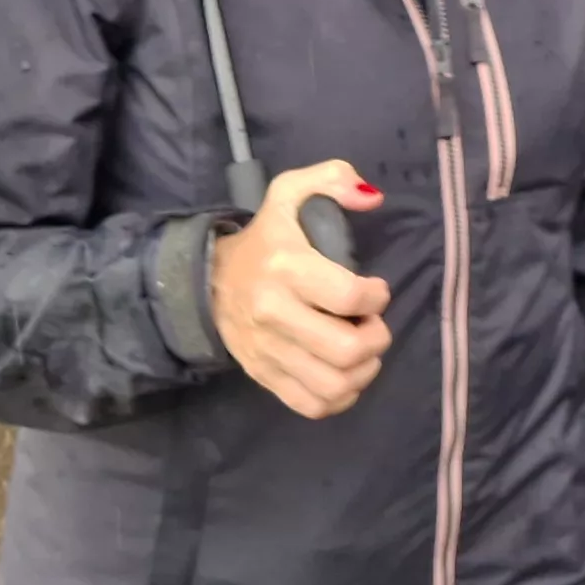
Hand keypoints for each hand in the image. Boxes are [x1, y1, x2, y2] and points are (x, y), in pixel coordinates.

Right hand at [209, 162, 393, 418]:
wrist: (207, 280)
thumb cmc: (264, 238)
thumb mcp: (290, 192)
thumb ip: (333, 179)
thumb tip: (373, 198)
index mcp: (287, 268)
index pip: (351, 297)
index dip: (378, 297)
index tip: (375, 289)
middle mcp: (276, 314)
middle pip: (347, 350)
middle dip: (376, 338)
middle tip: (371, 324)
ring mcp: (268, 351)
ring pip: (334, 385)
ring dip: (364, 371)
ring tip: (362, 349)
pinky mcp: (264, 376)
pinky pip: (313, 405)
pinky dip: (340, 397)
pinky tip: (345, 374)